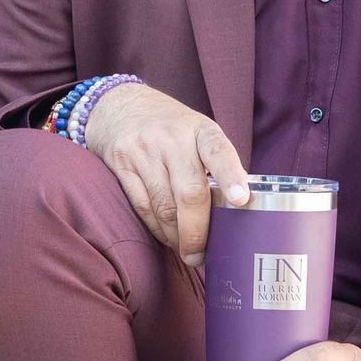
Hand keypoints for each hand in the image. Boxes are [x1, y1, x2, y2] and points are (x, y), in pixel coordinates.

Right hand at [82, 82, 249, 266]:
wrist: (119, 105)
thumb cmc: (170, 128)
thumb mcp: (198, 132)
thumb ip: (217, 163)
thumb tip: (240, 206)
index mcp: (200, 130)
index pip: (219, 152)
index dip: (231, 177)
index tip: (241, 200)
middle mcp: (172, 139)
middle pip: (189, 193)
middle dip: (197, 232)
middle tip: (200, 255)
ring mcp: (145, 151)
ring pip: (163, 207)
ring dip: (176, 237)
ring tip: (186, 251)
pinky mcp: (122, 164)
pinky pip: (142, 207)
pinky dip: (156, 229)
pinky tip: (166, 236)